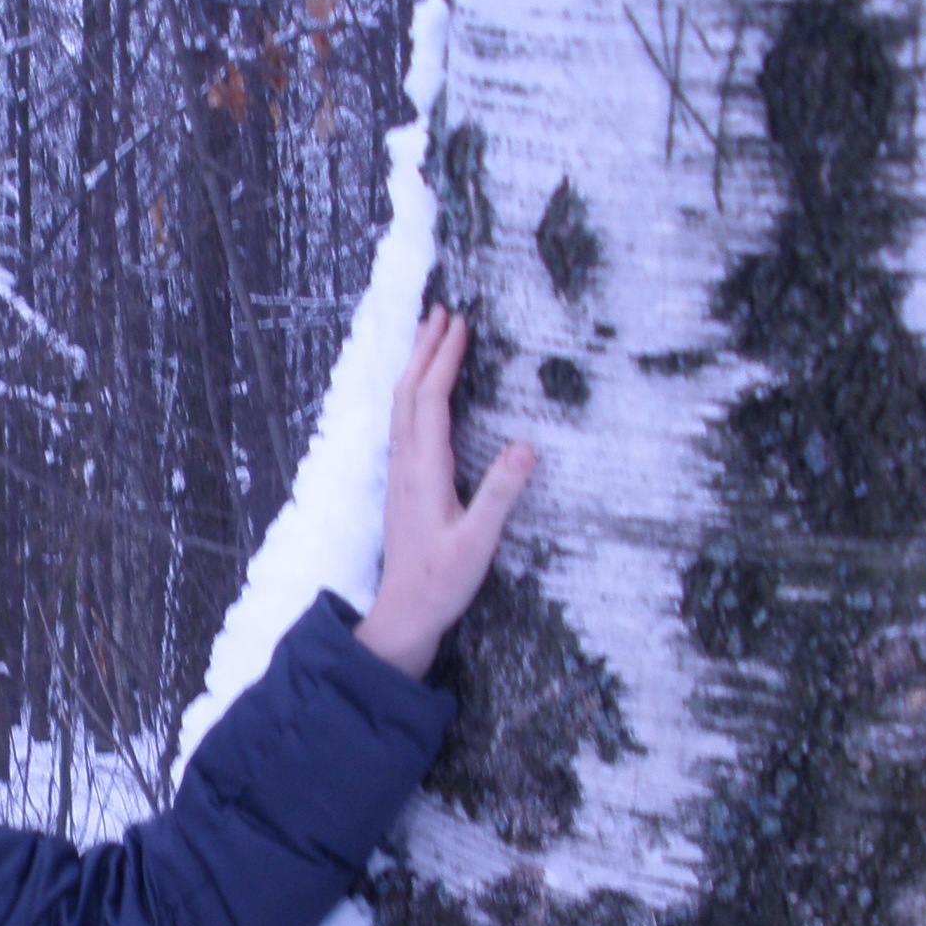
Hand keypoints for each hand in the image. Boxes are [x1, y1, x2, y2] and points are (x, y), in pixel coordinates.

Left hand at [355, 306, 534, 679]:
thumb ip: (500, 495)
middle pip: (409, 395)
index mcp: (425, 472)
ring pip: (400, 409)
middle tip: (441, 311)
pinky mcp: (402, 487)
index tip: (459, 323)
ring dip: (414, 369)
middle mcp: (406, 466)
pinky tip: (421, 396)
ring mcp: (400, 476)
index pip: (431, 401)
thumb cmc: (441, 583)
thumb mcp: (479, 542)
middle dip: (425, 350)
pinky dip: (412, 396)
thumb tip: (524, 448)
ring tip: (428, 338)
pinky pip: (402, 426)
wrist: (404, 614)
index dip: (444, 360)